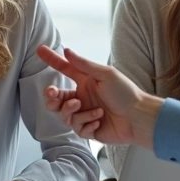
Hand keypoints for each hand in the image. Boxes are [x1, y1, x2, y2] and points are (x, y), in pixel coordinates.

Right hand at [37, 46, 161, 147]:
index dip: (52, 60)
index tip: (40, 50)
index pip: (64, 70)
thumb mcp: (105, 74)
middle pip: (55, 100)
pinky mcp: (89, 130)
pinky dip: (88, 123)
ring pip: (65, 116)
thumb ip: (84, 65)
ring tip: (95, 110)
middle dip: (51, 98)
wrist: (139, 117)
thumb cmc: (126, 93)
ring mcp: (85, 115)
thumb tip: (67, 51)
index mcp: (85, 82)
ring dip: (76, 112)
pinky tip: (100, 120)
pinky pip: (78, 129)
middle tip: (53, 94)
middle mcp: (82, 98)